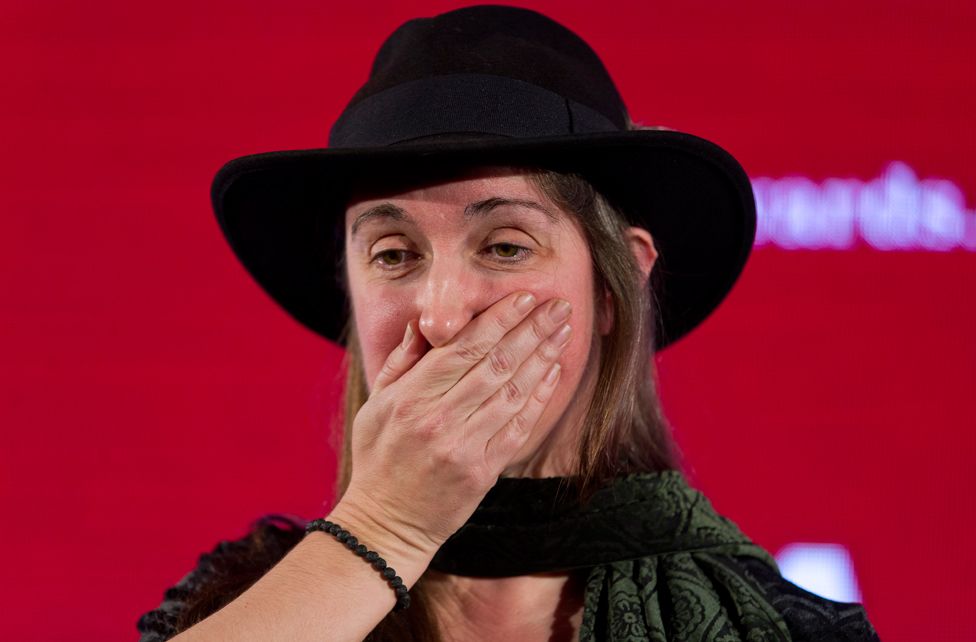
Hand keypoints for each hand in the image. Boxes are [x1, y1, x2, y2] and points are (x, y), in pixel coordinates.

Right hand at [331, 291, 572, 564]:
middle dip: (531, 330)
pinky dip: (539, 397)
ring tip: (563, 331)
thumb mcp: (374, 406)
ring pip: (513, 392)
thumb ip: (400, 362)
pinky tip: (553, 372)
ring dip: (543, 357)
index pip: (463, 348)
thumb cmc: (378, 458)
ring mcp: (464, 446)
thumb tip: (424, 323)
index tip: (523, 297)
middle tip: (558, 306)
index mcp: (411, 398)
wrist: (386, 523)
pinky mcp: (483, 471)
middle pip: (496, 364)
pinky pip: (519, 427)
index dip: (498, 320)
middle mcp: (439, 419)